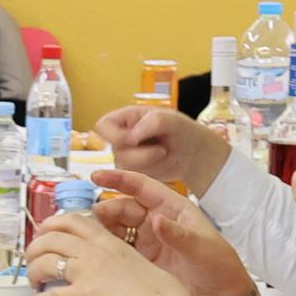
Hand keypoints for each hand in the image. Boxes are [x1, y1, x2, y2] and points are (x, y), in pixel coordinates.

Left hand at [29, 209, 195, 295]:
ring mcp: (86, 272)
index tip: (44, 234)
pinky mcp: (82, 295)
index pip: (70, 221)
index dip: (50, 225)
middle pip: (50, 238)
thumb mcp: (137, 262)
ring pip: (44, 262)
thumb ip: (117, 259)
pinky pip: (49, 295)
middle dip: (34, 249)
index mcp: (108, 241)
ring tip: (35, 283)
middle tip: (32, 261)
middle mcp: (93, 251)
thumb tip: (104, 271)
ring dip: (33, 272)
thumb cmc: (158, 292)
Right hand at [91, 170, 260, 295]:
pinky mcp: (142, 257)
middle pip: (124, 207)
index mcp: (171, 207)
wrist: (221, 294)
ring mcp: (147, 239)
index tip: (97, 176)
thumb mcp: (199, 246)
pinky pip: (119, 248)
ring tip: (86, 235)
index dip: (118, 179)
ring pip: (118, 227)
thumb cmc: (217, 263)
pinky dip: (106, 247)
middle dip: (106, 210)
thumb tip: (156, 220)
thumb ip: (177, 233)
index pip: (141, 187)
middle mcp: (156, 219)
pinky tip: (94, 251)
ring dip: (102, 228)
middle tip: (90, 219)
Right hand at [97, 101, 228, 195]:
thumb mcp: (171, 119)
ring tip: (162, 152)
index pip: (102, 126)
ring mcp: (125, 155)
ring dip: (146, 162)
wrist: (193, 153)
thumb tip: (131, 138)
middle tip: (160, 148)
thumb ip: (151, 122)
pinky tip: (160, 162)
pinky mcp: (131, 172)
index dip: (115, 135)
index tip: (134, 140)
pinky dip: (148, 171)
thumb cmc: (182, 131)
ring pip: (122, 165)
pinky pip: (130, 177)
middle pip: (113, 149)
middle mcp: (121, 136)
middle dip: (138, 153)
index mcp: (125, 117)